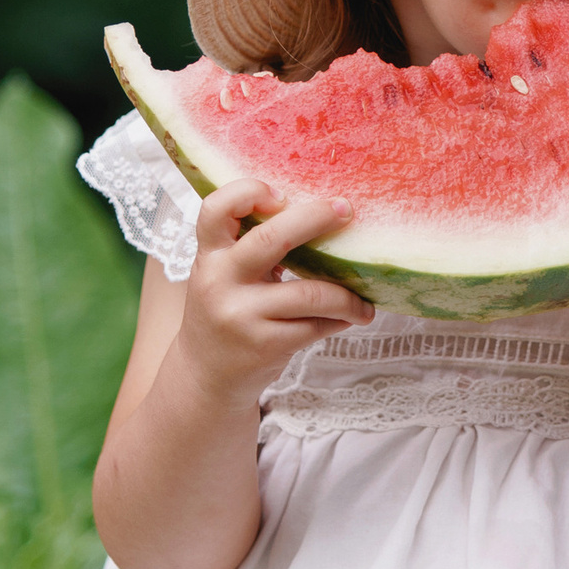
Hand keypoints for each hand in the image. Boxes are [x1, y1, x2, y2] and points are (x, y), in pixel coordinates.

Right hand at [171, 180, 372, 397]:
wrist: (205, 376)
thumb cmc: (225, 311)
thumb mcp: (223, 274)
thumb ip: (250, 245)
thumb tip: (318, 214)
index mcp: (210, 256)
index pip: (216, 209)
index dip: (248, 192)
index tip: (283, 194)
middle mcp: (220, 281)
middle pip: (272, 239)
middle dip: (316, 218)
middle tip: (347, 210)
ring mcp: (242, 315)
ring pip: (310, 293)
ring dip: (347, 296)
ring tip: (363, 301)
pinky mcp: (264, 346)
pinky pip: (316, 326)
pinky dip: (340, 319)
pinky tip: (350, 317)